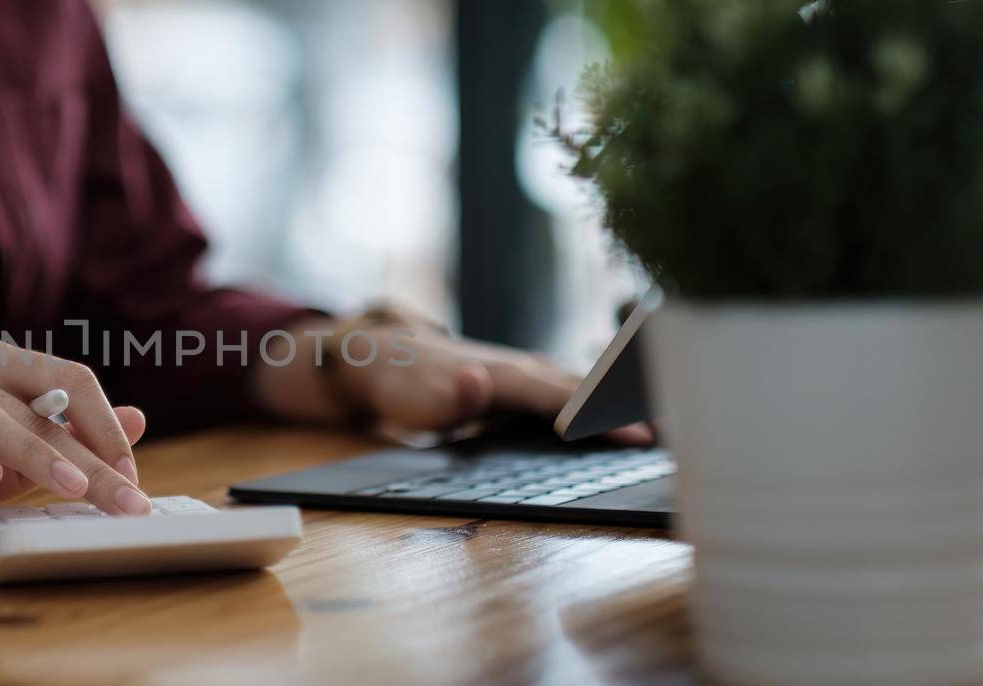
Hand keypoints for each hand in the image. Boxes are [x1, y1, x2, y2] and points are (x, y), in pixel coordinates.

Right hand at [0, 341, 152, 533]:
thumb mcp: (16, 449)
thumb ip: (71, 434)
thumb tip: (139, 420)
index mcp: (1, 365)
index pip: (70, 378)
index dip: (106, 423)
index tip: (133, 474)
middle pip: (39, 409)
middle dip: (90, 458)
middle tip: (128, 499)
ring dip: (36, 455)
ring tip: (74, 489)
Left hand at [335, 328, 653, 442]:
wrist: (379, 359)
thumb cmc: (401, 385)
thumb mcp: (416, 400)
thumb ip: (449, 397)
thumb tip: (477, 383)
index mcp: (505, 376)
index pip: (563, 400)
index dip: (600, 418)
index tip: (641, 435)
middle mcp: (523, 369)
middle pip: (586, 388)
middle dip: (630, 407)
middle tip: (682, 430)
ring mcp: (524, 373)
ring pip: (582, 386)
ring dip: (620, 404)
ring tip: (665, 424)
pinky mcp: (521, 383)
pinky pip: (569, 391)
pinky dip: (599, 402)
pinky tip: (620, 417)